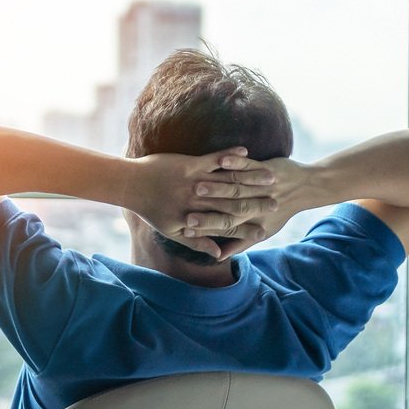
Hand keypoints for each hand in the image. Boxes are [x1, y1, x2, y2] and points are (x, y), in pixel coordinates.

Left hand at [128, 148, 276, 259]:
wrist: (131, 185)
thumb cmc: (151, 210)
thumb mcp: (173, 232)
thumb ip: (197, 243)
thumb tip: (218, 256)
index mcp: (196, 220)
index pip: (228, 227)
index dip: (248, 228)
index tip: (267, 229)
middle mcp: (198, 203)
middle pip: (233, 205)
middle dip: (257, 204)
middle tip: (277, 202)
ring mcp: (194, 183)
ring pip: (228, 182)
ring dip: (251, 179)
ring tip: (271, 178)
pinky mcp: (189, 164)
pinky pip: (214, 160)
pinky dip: (230, 156)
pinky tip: (246, 152)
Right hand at [187, 156, 311, 254]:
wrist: (306, 188)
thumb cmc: (280, 211)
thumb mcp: (263, 230)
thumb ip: (238, 243)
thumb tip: (218, 256)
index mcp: (254, 221)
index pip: (226, 228)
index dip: (206, 228)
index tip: (186, 229)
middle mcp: (257, 205)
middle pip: (228, 209)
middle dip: (206, 210)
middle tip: (185, 212)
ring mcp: (262, 186)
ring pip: (236, 187)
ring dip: (216, 186)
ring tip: (196, 185)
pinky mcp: (266, 168)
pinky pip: (248, 164)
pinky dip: (235, 161)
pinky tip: (222, 159)